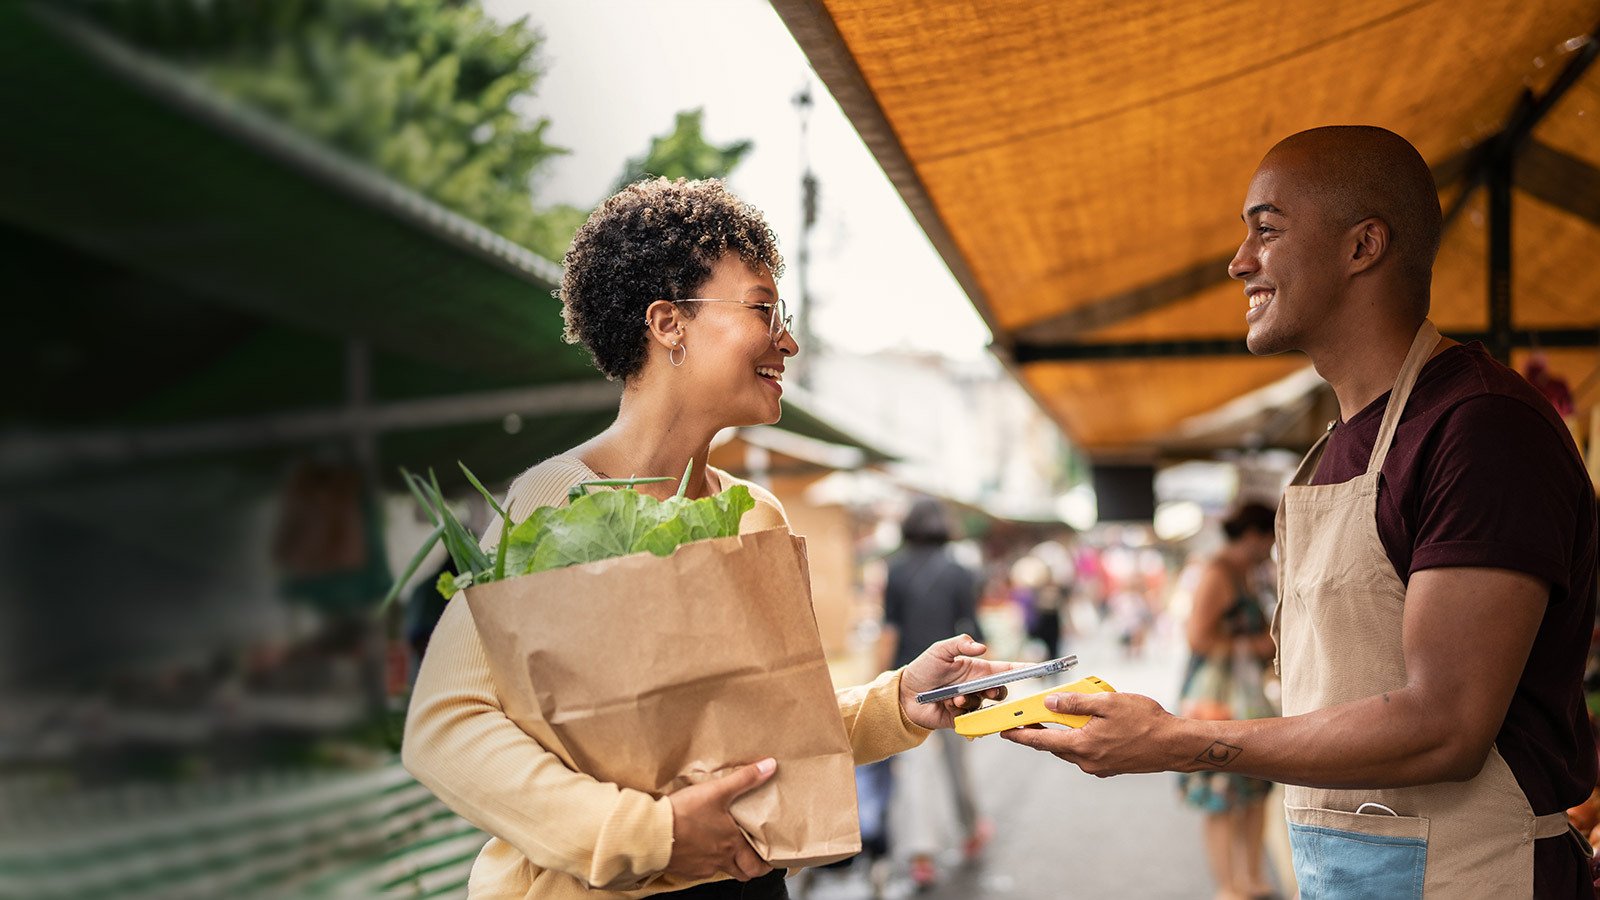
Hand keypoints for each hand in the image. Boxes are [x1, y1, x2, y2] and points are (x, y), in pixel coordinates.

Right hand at [665, 759, 776, 881]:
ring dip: (725, 862)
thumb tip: (769, 767)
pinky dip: (702, 861)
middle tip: (753, 859)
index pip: (757, 865)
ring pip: (720, 871)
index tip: (770, 860)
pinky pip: (698, 870)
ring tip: (724, 847)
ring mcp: (700, 867)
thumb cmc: (684, 815)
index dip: (766, 864)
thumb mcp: (717, 791)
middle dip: (750, 868)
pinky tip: (697, 847)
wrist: (652, 833)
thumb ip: (744, 779)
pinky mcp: (683, 869)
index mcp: (732, 844)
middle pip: (743, 874)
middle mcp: (719, 860)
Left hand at [898, 635, 1023, 729]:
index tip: (1039, 669)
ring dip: (972, 701)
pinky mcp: (962, 719)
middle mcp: (978, 687)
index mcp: (978, 670)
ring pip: (986, 706)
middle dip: (998, 691)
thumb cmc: (924, 670)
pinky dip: (961, 710)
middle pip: (1002, 691)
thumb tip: (982, 647)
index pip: (1007, 669)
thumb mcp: (940, 651)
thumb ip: (960, 645)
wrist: (905, 695)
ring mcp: (971, 703)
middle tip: (990, 689)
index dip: (1024, 669)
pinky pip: (972, 717)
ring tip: (954, 697)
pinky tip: (948, 705)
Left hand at [1000, 690, 1177, 776]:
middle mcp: (1087, 761)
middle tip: (1029, 718)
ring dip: (1062, 735)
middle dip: (1040, 733)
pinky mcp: (1110, 767)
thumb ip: (1075, 703)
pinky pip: (1086, 753)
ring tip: (1059, 717)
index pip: (1042, 741)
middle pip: (1054, 746)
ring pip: (1070, 750)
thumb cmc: (1145, 720)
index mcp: (1082, 746)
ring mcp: (1099, 767)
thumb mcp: (1108, 703)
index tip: (1005, 731)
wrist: (1174, 745)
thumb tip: (1049, 703)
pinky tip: (1086, 726)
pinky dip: (1079, 740)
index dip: (1021, 735)